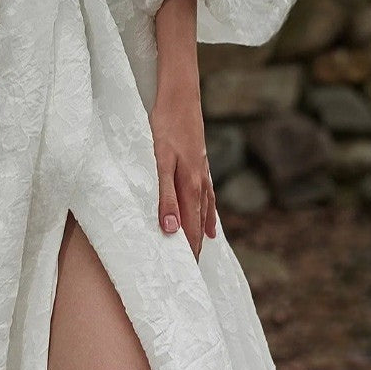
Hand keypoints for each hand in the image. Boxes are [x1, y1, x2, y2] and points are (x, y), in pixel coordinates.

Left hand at [149, 88, 216, 261]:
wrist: (180, 93)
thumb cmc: (165, 124)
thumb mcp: (158, 159)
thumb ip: (164, 195)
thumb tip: (170, 229)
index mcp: (188, 185)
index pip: (189, 229)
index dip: (187, 251)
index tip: (184, 275)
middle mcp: (198, 181)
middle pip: (198, 223)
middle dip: (194, 247)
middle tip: (191, 274)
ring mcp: (201, 171)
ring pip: (204, 210)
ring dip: (201, 233)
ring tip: (200, 254)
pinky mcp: (199, 162)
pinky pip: (207, 196)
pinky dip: (208, 213)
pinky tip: (211, 225)